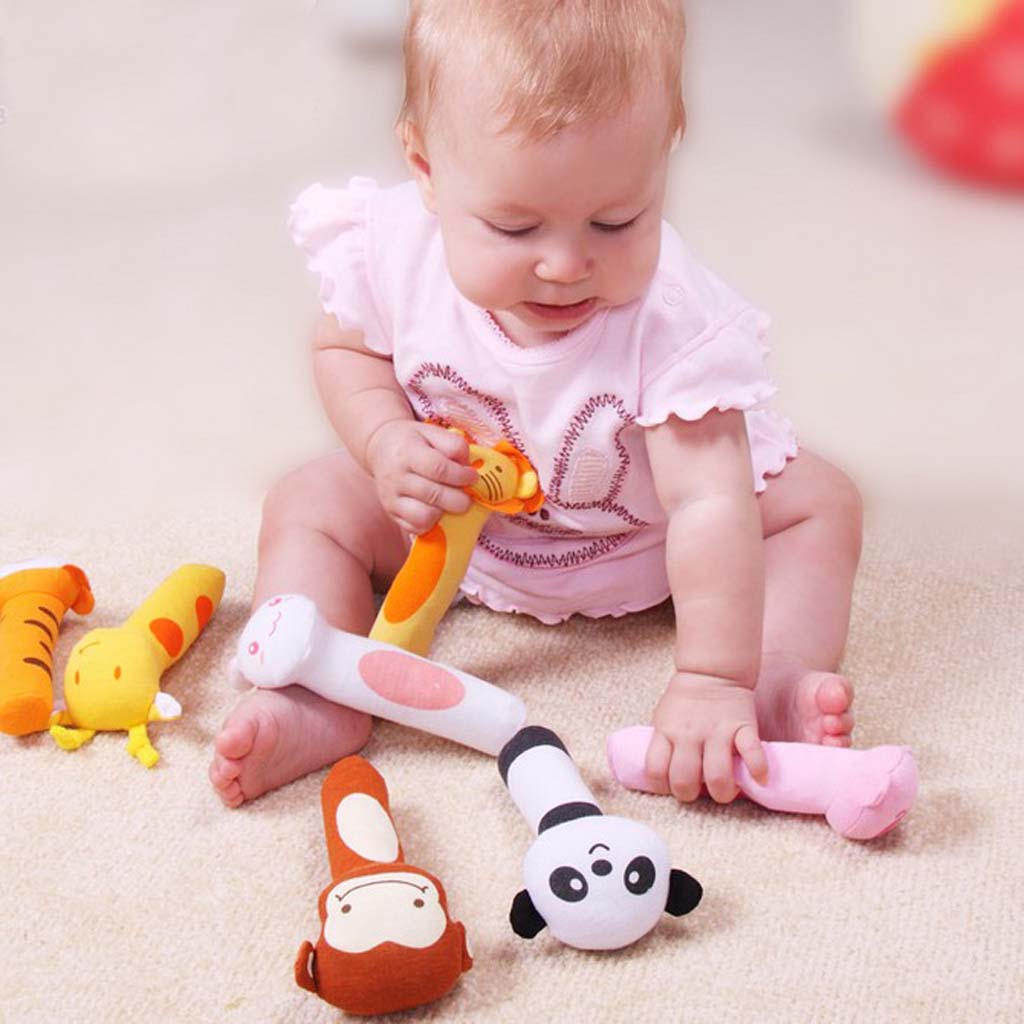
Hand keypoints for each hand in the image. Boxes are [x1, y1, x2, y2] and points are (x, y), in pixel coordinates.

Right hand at [366, 420, 478, 534]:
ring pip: (425, 516)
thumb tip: (468, 468)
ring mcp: (392, 498)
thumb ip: (453, 445)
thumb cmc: (412, 441)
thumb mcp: (432, 432)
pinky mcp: (392, 513)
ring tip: (449, 504)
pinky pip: (416, 527)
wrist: (380, 448)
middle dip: (459, 500)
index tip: (473, 477)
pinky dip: (432, 523)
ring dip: (444, 513)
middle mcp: (397, 477)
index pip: (438, 468)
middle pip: (434, 495)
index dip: (461, 476)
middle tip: (467, 496)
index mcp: (408, 452)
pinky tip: (437, 509)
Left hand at [645, 672, 768, 803]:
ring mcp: (717, 731)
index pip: (655, 770)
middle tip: (699, 791)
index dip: (662, 786)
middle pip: (684, 780)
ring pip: (717, 776)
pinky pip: (752, 753)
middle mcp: (689, 734)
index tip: (671, 786)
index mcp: (667, 731)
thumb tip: (664, 775)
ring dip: (722, 792)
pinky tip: (759, 778)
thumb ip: (663, 744)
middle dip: (690, 795)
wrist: (711, 670)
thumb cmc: (685, 700)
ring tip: (726, 791)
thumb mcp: (664, 718)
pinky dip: (758, 769)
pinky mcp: (743, 726)